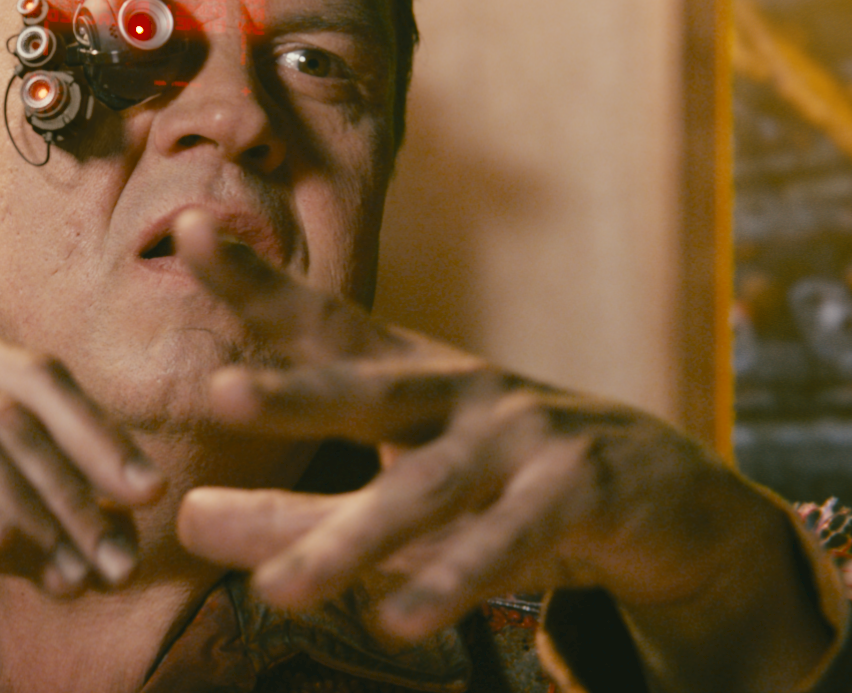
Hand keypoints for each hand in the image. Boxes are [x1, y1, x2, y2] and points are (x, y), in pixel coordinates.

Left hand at [167, 210, 831, 687]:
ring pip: (425, 491)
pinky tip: (395, 620)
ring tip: (273, 593)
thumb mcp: (395, 498)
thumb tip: (184, 518)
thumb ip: (292, 512)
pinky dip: (451, 581)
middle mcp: (459, 392)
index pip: (323, 325)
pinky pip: (508, 541)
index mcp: (409, 377)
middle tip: (217, 394)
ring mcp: (523, 436)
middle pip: (368, 390)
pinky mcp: (579, 493)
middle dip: (294, 392)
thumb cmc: (503, 485)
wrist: (668, 500)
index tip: (191, 231)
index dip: (258, 284)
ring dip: (350, 541)